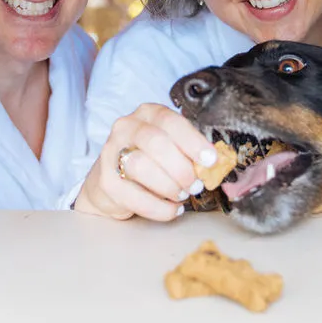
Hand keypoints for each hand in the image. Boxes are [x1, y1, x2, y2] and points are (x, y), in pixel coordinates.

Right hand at [72, 103, 218, 221]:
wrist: (109, 182)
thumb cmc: (148, 160)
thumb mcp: (170, 146)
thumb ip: (189, 151)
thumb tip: (215, 164)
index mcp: (148, 114)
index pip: (171, 122)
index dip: (193, 142)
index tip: (210, 160)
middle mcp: (126, 128)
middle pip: (156, 143)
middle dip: (181, 168)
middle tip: (195, 185)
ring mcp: (111, 153)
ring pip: (141, 167)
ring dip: (169, 186)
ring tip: (181, 195)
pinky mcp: (106, 182)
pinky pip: (135, 197)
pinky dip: (159, 207)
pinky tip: (171, 208)